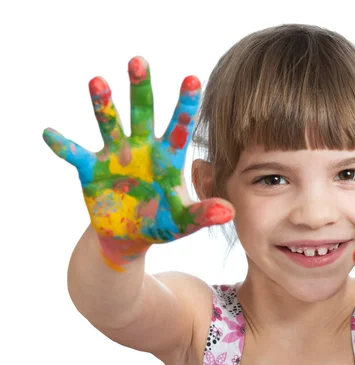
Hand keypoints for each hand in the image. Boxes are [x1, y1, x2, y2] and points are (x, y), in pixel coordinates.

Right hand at [43, 56, 233, 269]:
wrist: (129, 236)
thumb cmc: (161, 223)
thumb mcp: (182, 221)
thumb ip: (203, 214)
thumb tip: (229, 213)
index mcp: (168, 157)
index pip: (180, 127)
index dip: (185, 104)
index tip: (192, 78)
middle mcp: (142, 148)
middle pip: (142, 112)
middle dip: (140, 88)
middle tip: (138, 61)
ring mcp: (115, 155)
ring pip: (110, 123)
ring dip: (103, 104)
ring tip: (97, 81)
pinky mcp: (90, 169)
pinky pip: (75, 153)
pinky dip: (62, 145)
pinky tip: (50, 133)